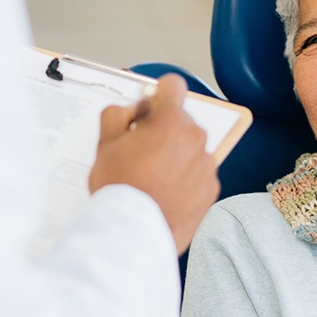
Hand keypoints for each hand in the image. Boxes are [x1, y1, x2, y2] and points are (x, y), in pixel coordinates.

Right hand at [89, 74, 219, 254]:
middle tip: (143, 152)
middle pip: (181, 122)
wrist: (134, 231)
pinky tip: (166, 192)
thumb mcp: (105, 143)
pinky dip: (187, 179)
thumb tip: (130, 110)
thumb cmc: (119, 187)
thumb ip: (117, 114)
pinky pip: (199, 174)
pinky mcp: (211, 188)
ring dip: (177, 156)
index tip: (154, 104)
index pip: (173, 86)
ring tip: (154, 177)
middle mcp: (195, 138)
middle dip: (164, 130)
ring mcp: (206, 164)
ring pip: (191, 149)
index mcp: (170, 121)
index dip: (160, 92)